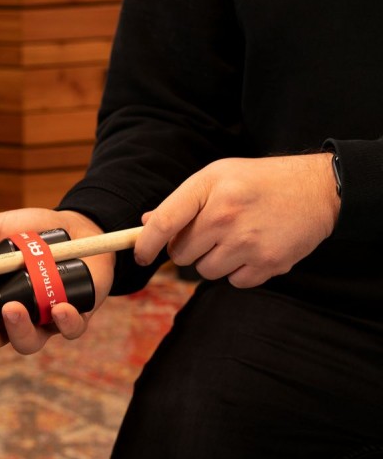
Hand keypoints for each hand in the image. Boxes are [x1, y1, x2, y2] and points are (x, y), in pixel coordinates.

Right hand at [0, 208, 114, 353]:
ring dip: (19, 330)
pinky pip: (70, 330)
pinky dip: (65, 323)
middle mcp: (17, 315)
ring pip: (29, 341)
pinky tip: (60, 308)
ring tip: (13, 308)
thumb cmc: (33, 231)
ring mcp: (45, 319)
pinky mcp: (75, 317)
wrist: (77, 225)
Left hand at [135, 153, 340, 287]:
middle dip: (188, 248)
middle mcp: (226, 216)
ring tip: (235, 238)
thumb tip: (145, 223)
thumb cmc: (258, 181)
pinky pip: (233, 282)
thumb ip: (180, 202)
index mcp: (210, 188)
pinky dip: (238, 271)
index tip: (141, 256)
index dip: (145, 244)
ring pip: (204, 271)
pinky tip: (253, 248)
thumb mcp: (217, 176)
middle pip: (180, 254)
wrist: (319, 190)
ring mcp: (248, 242)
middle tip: (209, 232)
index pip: (164, 223)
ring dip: (213, 261)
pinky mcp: (268, 264)